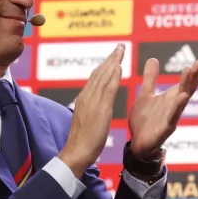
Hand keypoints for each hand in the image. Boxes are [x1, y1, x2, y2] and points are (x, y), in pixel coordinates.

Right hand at [60, 44, 123, 176]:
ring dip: (112, 62)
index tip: (113, 55)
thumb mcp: (86, 119)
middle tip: (119, 46)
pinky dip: (112, 77)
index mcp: (84, 99)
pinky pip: (107, 90)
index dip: (105, 65)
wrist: (77, 152)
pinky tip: (119, 67)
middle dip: (110, 58)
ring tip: (121, 50)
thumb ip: (90, 108)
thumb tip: (94, 103)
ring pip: (103, 77)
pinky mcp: (99, 109)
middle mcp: (87, 97)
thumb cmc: (82, 141)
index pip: (96, 78)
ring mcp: (92, 102)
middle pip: (99, 73)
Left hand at [128, 56, 197, 159]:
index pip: (188, 82)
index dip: (197, 72)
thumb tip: (153, 59)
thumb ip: (150, 78)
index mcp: (171, 97)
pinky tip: (182, 97)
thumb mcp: (145, 94)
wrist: (137, 143)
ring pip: (182, 99)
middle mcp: (175, 106)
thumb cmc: (144, 120)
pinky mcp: (166, 128)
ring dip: (187, 85)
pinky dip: (178, 106)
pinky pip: (173, 116)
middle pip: (188, 88)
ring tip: (190, 71)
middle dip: (195, 74)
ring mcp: (172, 117)